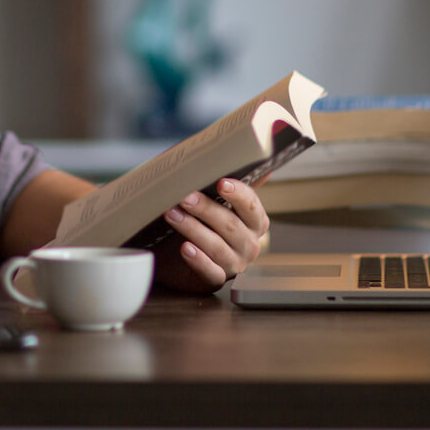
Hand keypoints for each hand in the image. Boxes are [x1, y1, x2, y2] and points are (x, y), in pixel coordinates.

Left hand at [155, 178, 268, 292]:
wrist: (177, 252)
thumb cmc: (201, 219)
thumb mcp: (214, 197)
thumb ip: (231, 179)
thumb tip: (257, 150)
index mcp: (256, 221)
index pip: (252, 205)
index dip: (238, 194)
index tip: (221, 183)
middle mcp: (250, 243)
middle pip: (230, 225)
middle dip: (206, 209)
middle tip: (184, 196)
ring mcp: (235, 264)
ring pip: (217, 246)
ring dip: (193, 229)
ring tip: (172, 215)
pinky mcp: (216, 280)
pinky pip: (211, 272)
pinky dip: (198, 260)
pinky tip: (185, 248)